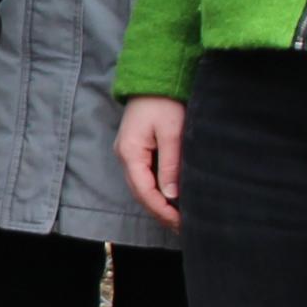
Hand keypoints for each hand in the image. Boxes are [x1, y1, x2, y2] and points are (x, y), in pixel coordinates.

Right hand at [116, 96, 186, 228]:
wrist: (154, 79)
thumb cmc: (164, 102)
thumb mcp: (172, 132)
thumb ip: (170, 164)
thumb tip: (170, 195)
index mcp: (130, 152)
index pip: (144, 191)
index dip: (161, 210)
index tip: (179, 222)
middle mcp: (124, 155)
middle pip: (140, 193)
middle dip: (159, 212)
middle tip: (181, 226)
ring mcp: (128, 153)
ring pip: (141, 187)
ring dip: (158, 203)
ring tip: (177, 218)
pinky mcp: (136, 150)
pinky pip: (144, 177)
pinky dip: (156, 191)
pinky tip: (170, 198)